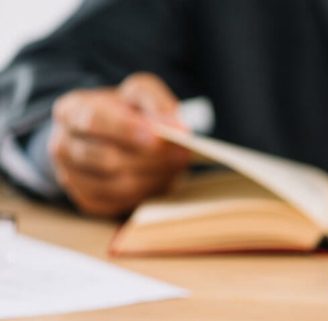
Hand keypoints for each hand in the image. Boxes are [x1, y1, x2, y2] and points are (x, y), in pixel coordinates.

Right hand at [49, 73, 189, 217]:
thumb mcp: (140, 93)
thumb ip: (157, 103)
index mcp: (70, 110)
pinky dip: (145, 194)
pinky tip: (162, 179)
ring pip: (115, 186)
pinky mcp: (86, 200)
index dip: (126, 129)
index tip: (157, 136)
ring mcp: (70, 176)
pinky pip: (119, 204)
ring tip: (177, 167)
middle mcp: (62, 145)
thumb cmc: (126, 110)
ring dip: (153, 178)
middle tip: (182, 154)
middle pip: (106, 158)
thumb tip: (176, 128)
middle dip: (149, 159)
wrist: (111, 134)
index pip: (94, 120)